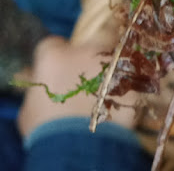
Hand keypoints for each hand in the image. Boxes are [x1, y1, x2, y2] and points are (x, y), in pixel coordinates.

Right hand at [17, 36, 136, 137]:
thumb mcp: (32, 109)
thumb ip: (44, 90)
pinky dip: (130, 84)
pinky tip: (126, 98)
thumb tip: (49, 87)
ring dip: (117, 66)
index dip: (57, 54)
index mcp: (54, 56)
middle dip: (97, 48)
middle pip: (96, 36)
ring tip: (114, 85)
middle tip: (95, 67)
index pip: (53, 44)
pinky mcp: (133, 78)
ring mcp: (112, 62)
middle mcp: (86, 52)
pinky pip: (134, 76)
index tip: (60, 65)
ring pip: (120, 54)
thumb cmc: (46, 129)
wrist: (79, 144)